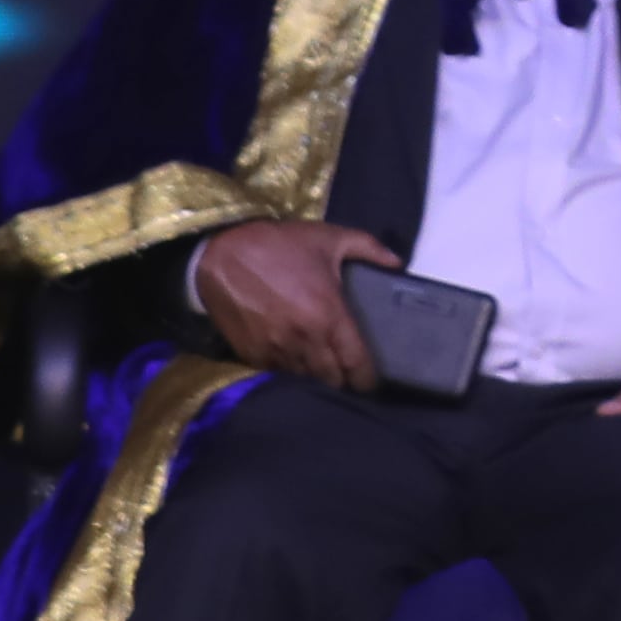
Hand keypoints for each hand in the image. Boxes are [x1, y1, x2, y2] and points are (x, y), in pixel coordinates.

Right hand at [187, 218, 404, 394]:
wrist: (221, 255)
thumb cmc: (280, 245)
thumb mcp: (330, 238)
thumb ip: (370, 249)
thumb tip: (398, 264)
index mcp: (328, 315)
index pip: (355, 361)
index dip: (367, 378)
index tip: (372, 383)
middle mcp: (304, 339)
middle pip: (330, 378)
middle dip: (342, 381)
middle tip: (349, 376)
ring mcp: (275, 349)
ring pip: (303, 379)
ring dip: (315, 379)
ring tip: (324, 373)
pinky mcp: (250, 353)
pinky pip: (276, 373)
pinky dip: (288, 372)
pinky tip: (295, 365)